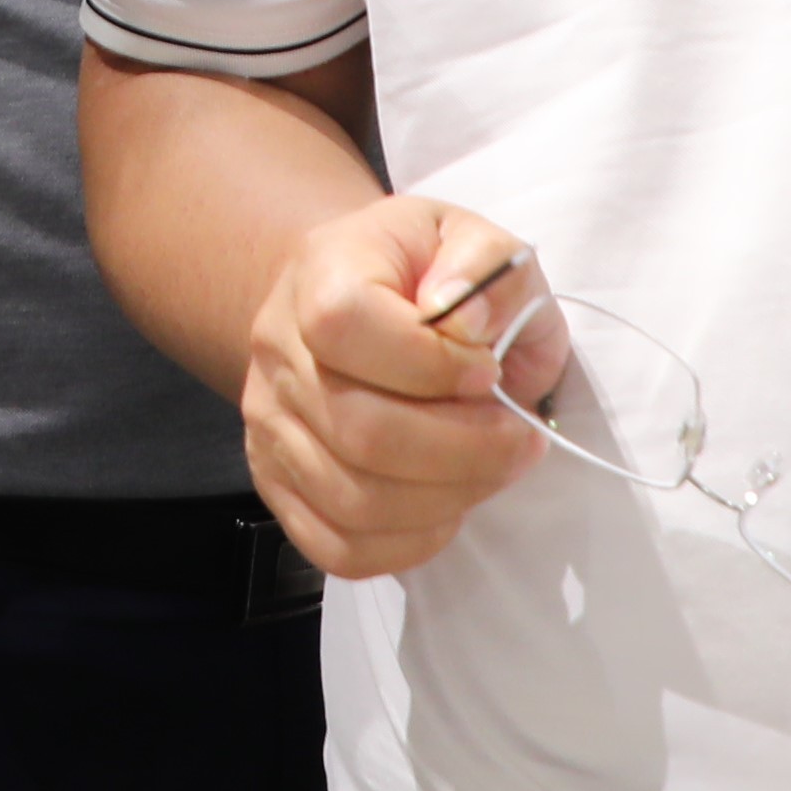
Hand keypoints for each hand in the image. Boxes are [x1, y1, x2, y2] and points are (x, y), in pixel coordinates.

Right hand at [242, 193, 551, 579]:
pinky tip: (447, 504)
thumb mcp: (475, 242)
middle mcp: (277, 349)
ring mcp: (269, 424)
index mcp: (320, 270)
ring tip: (492, 469)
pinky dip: (409, 543)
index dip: (430, 362)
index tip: (487, 370)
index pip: (345, 324)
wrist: (362, 299)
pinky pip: (338, 548)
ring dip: (447, 499)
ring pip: (353, 499)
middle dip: (464, 450)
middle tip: (520, 440)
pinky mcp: (278, 484)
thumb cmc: (430, 275)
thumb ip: (487, 265)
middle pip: (358, 430)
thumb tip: (467, 323)